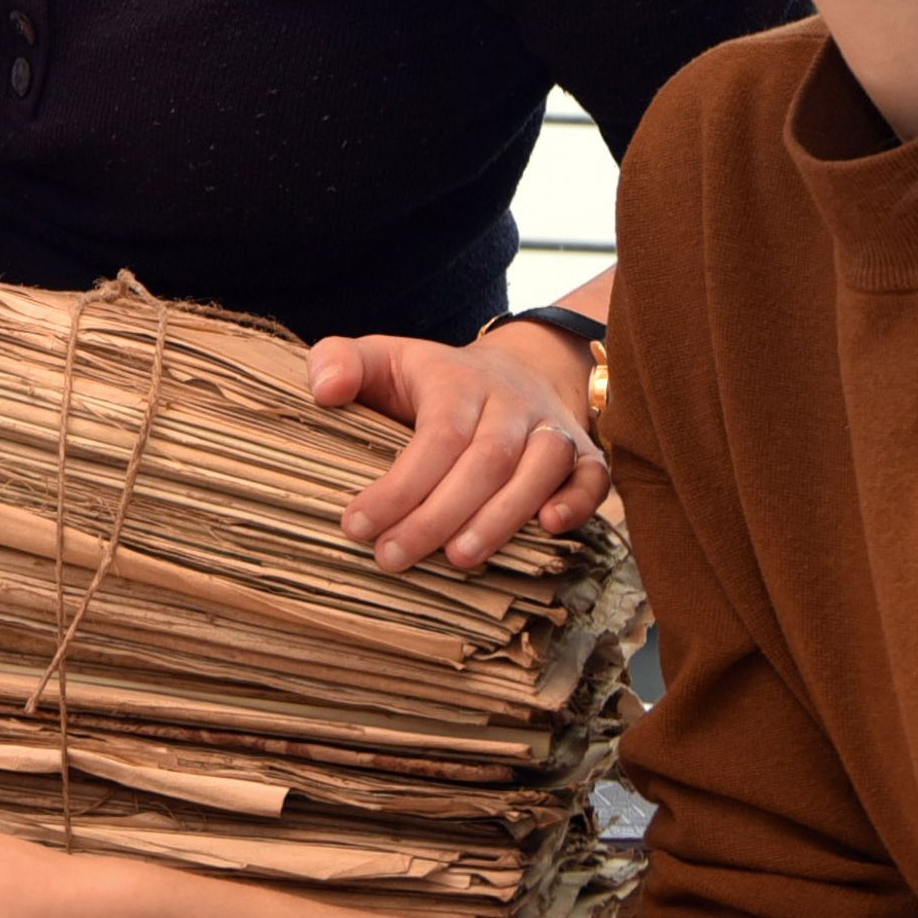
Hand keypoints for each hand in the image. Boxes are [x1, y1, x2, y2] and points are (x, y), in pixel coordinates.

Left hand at [309, 329, 606, 571]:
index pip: (435, 435)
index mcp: (458, 381)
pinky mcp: (583, 454)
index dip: (399, 485)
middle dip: (439, 515)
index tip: (357, 526)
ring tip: (460, 560)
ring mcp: (551, 428)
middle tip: (393, 557)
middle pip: (485, 459)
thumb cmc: (435, 380)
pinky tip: (550, 529)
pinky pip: (593, 476)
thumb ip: (339, 362)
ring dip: (502, 517)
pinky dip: (579, 502)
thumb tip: (324, 390)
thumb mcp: (382, 357)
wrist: (520, 370)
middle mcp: (510, 403)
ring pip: (541, 469)